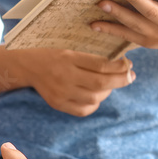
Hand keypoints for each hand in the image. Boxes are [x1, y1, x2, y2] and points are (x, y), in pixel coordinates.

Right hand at [12, 48, 134, 115]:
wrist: (27, 66)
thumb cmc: (52, 53)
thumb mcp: (70, 48)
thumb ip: (91, 56)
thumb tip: (120, 63)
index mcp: (68, 58)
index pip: (101, 65)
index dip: (120, 66)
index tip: (128, 64)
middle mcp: (64, 77)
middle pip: (101, 83)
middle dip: (121, 80)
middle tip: (130, 77)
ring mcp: (60, 93)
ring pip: (95, 98)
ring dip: (108, 91)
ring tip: (110, 84)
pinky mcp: (58, 104)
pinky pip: (84, 110)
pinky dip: (95, 103)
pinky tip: (96, 95)